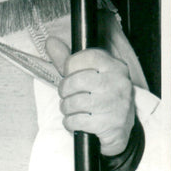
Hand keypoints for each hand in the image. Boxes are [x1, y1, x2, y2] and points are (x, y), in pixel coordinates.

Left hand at [46, 36, 134, 155]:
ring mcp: (117, 105)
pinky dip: (70, 122)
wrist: (119, 129)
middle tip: (66, 94)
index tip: (69, 73)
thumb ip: (66, 58)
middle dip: (64, 90)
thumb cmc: (98, 95)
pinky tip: (76, 121)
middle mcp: (119, 84)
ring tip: (71, 108)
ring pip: (75, 102)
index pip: (85, 58)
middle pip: (76, 81)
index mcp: (114, 66)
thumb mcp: (85, 74)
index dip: (70, 66)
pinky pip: (76, 121)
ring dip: (66, 107)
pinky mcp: (111, 125)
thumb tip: (50, 42)